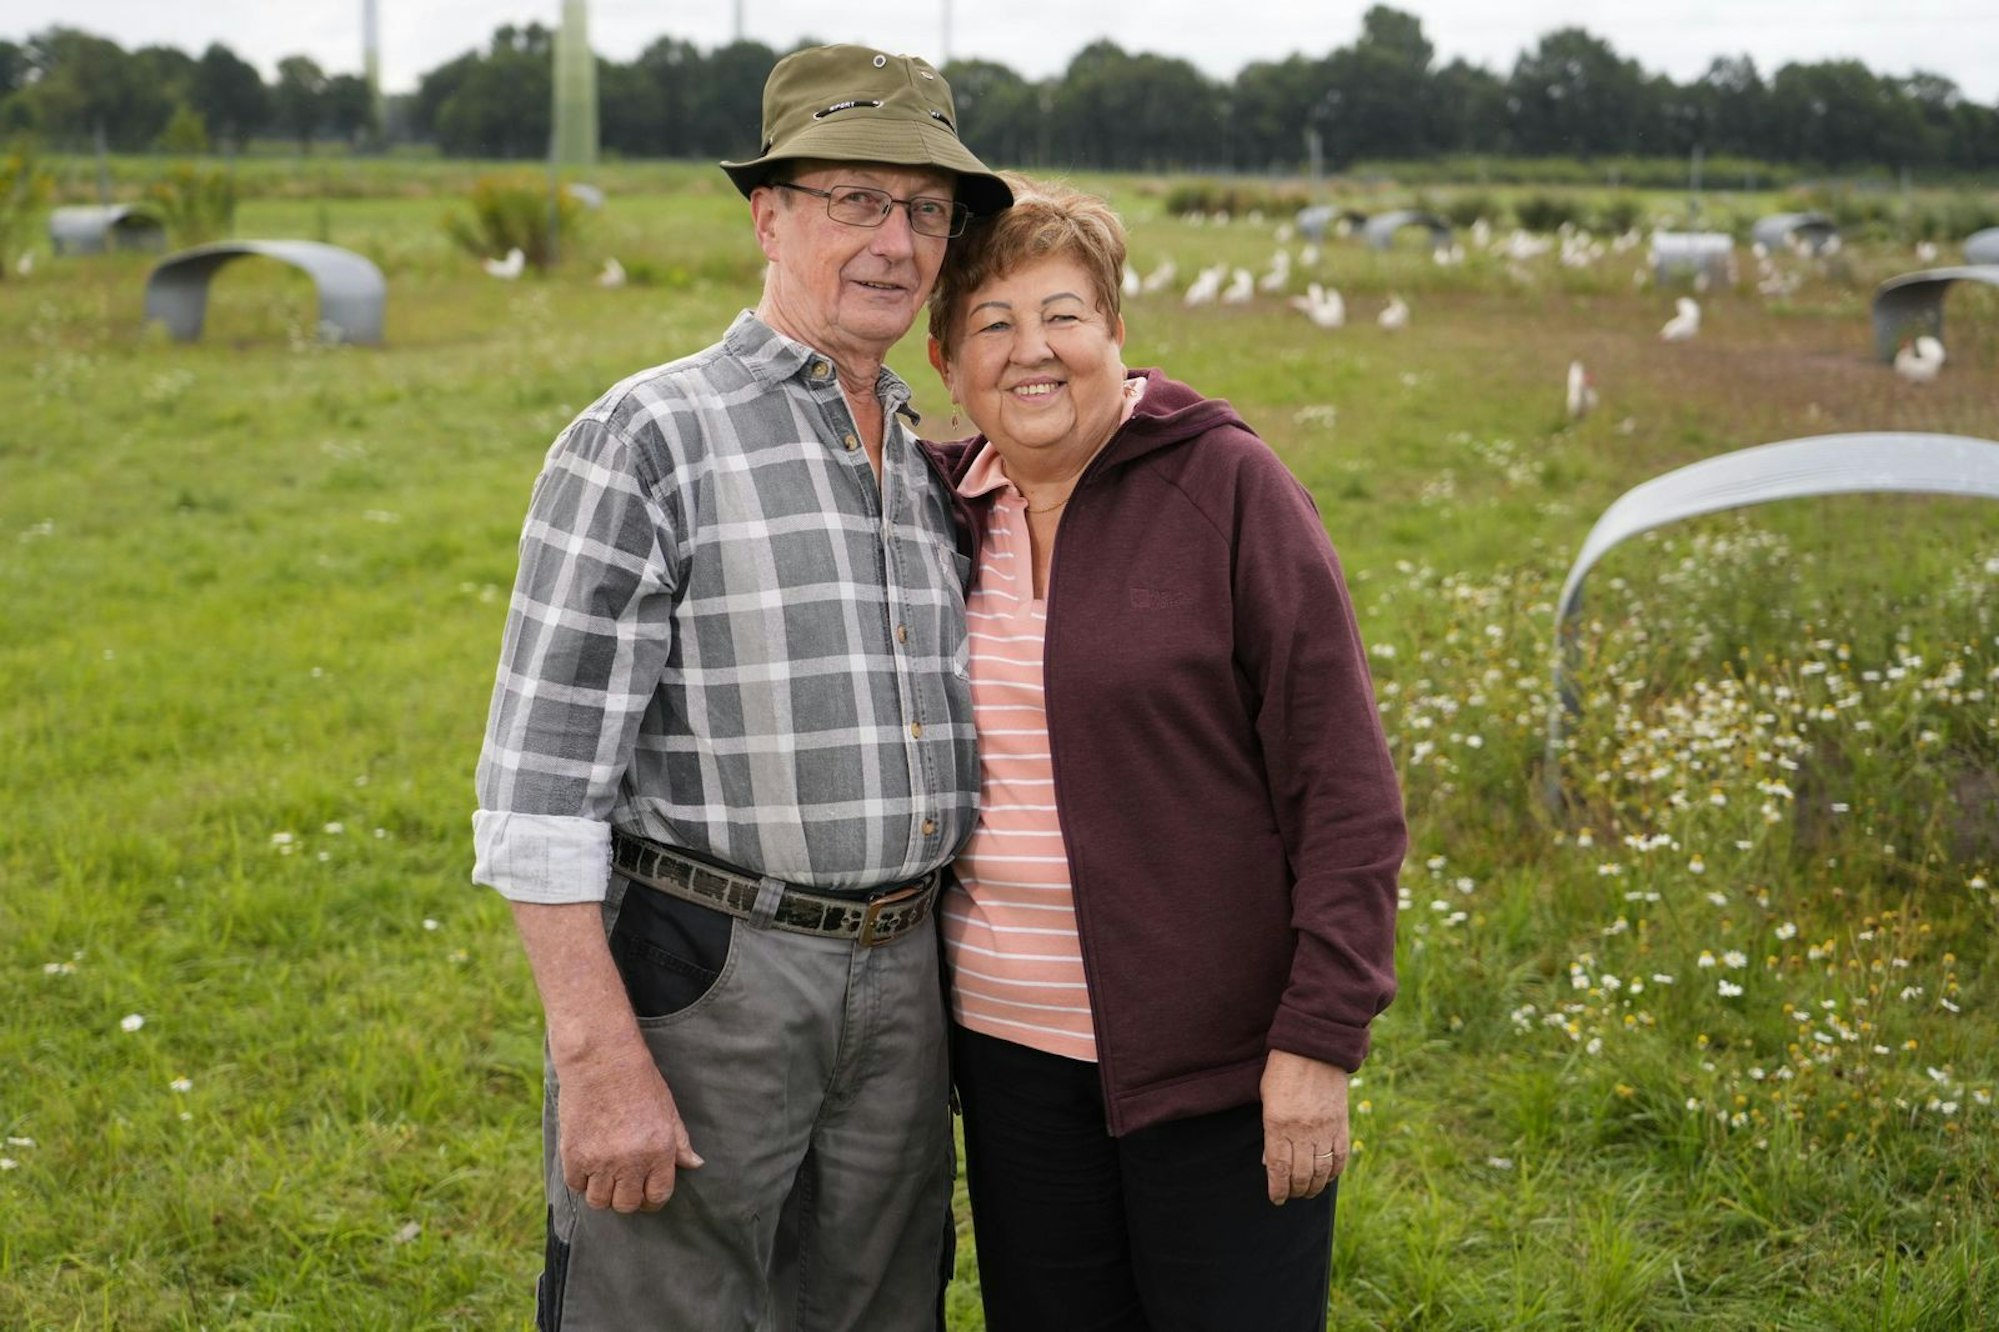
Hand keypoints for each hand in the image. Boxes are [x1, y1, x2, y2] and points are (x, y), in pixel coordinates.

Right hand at [555, 1044, 704, 1213]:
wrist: (601, 1060)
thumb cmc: (639, 1082)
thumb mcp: (668, 1110)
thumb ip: (680, 1143)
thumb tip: (695, 1164)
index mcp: (659, 1151)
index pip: (657, 1196)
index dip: (651, 1199)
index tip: (644, 1192)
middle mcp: (631, 1161)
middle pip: (626, 1204)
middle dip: (626, 1197)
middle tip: (622, 1182)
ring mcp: (601, 1160)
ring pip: (599, 1201)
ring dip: (601, 1191)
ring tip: (603, 1174)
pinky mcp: (574, 1155)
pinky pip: (576, 1186)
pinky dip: (580, 1179)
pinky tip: (586, 1162)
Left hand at [1259, 1050, 1348, 1204]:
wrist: (1314, 1048)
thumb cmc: (1283, 1071)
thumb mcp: (1267, 1099)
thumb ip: (1270, 1132)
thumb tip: (1271, 1163)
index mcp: (1278, 1124)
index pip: (1279, 1169)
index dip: (1278, 1189)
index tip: (1276, 1199)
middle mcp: (1303, 1131)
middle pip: (1300, 1175)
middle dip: (1294, 1191)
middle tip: (1291, 1195)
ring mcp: (1325, 1129)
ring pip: (1321, 1171)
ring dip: (1314, 1187)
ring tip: (1307, 1191)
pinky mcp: (1341, 1124)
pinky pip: (1340, 1158)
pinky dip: (1334, 1173)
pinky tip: (1327, 1177)